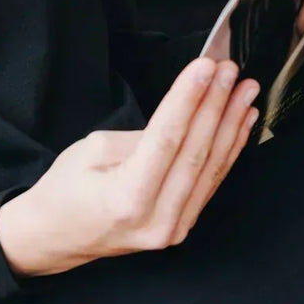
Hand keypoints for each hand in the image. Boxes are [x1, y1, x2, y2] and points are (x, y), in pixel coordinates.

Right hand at [0, 58, 258, 277]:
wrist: (57, 236)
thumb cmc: (65, 190)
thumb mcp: (89, 151)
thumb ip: (139, 139)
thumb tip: (181, 119)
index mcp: (126, 199)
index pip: (167, 139)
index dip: (188, 99)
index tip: (206, 66)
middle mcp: (156, 220)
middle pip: (195, 152)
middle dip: (215, 105)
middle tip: (229, 70)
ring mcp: (174, 228)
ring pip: (211, 167)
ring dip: (231, 124)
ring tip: (245, 90)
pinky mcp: (183, 225)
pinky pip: (211, 182)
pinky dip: (229, 149)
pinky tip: (241, 122)